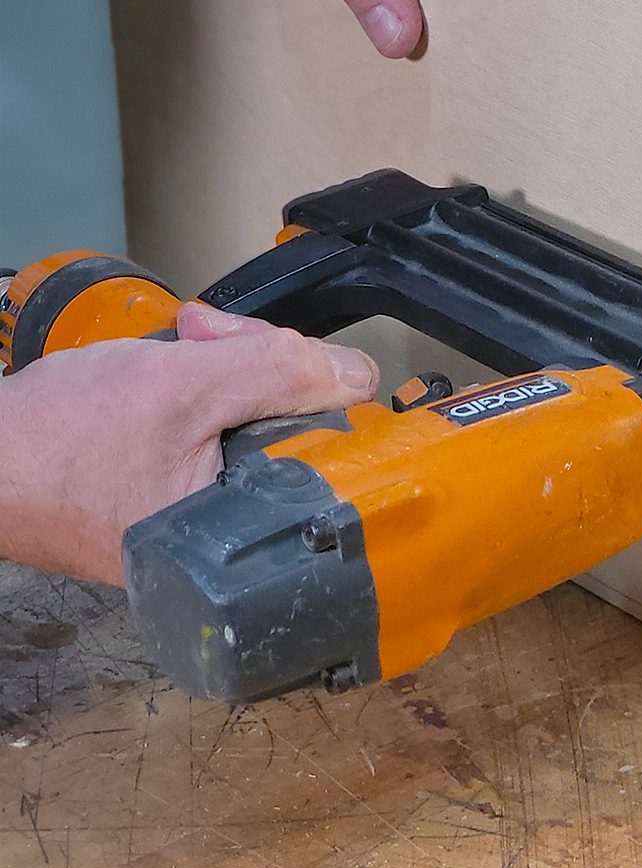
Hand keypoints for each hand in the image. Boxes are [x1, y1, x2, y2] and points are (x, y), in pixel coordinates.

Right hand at [0, 303, 378, 585]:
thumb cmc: (58, 438)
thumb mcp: (185, 386)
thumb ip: (279, 374)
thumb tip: (358, 375)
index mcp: (240, 531)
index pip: (323, 451)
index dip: (311, 387)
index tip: (281, 352)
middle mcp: (225, 533)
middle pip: (288, 425)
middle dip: (259, 362)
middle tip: (210, 334)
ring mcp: (195, 510)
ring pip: (249, 416)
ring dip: (227, 363)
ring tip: (185, 339)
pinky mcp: (168, 485)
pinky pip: (210, 427)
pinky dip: (198, 384)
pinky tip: (174, 358)